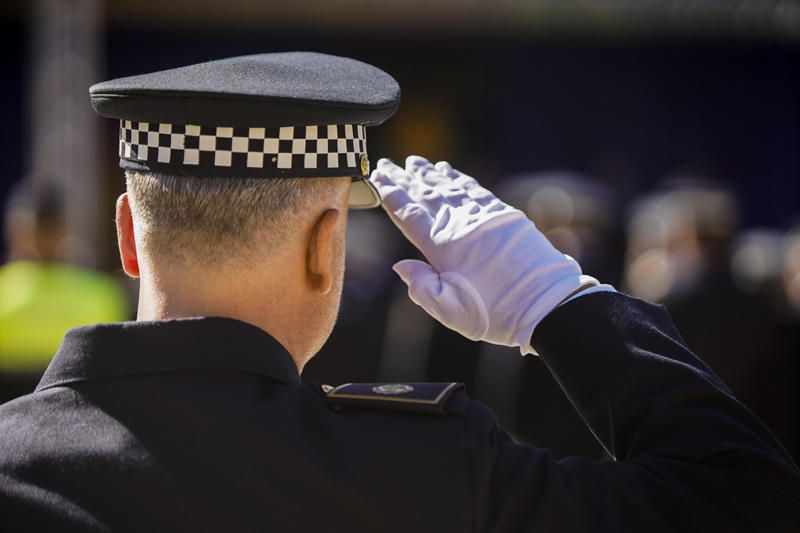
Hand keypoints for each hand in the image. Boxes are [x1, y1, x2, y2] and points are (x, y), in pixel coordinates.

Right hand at [370, 156, 597, 354]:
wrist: (548, 304)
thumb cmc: (497, 313)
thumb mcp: (451, 312)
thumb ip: (421, 288)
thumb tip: (400, 265)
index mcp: (444, 247)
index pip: (409, 213)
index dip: (391, 193)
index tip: (377, 177)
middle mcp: (462, 224)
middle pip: (427, 195)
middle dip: (405, 178)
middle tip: (388, 164)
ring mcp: (485, 217)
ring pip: (451, 188)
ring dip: (431, 174)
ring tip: (416, 163)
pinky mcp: (505, 216)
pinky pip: (475, 190)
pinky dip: (459, 179)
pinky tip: (450, 173)